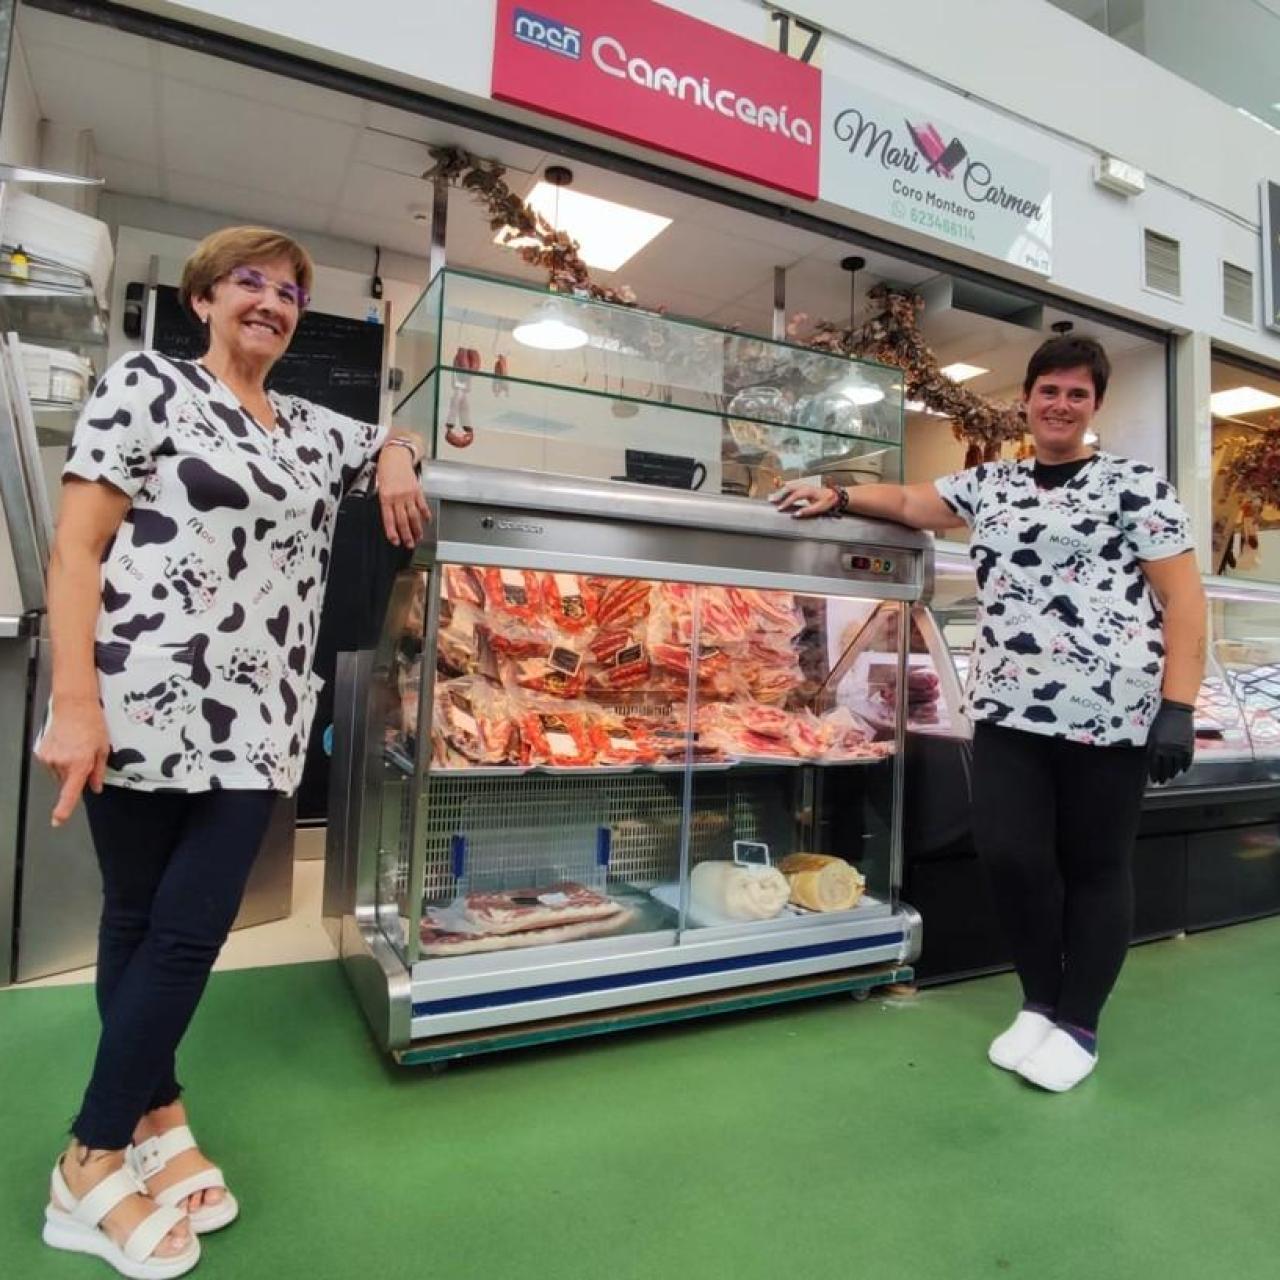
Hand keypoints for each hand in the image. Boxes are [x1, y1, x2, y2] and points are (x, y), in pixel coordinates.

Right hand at [35, 698, 109, 825]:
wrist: (74, 707)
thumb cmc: (91, 725)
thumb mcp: (103, 749)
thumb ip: (98, 772)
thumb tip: (95, 788)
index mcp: (79, 764)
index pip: (69, 794)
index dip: (63, 810)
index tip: (58, 821)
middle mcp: (61, 763)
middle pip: (67, 783)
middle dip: (75, 776)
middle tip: (83, 758)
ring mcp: (49, 758)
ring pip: (59, 774)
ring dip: (67, 767)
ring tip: (75, 748)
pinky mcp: (42, 753)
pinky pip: (51, 765)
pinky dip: (59, 760)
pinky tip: (66, 746)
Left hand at [377, 448, 431, 546]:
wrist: (396, 454)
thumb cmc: (386, 469)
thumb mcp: (380, 486)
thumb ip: (385, 502)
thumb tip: (391, 518)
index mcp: (385, 497)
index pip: (389, 519)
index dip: (392, 532)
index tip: (396, 542)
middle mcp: (397, 497)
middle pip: (403, 521)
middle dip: (407, 535)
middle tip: (409, 544)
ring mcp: (409, 494)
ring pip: (414, 516)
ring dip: (417, 529)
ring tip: (418, 538)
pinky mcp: (417, 490)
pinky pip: (422, 506)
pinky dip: (425, 515)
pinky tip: (427, 522)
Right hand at [768, 481, 839, 518]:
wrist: (833, 495)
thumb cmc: (826, 502)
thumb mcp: (819, 508)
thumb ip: (808, 511)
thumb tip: (796, 514)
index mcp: (808, 491)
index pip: (795, 496)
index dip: (787, 502)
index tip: (780, 508)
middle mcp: (804, 486)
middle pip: (789, 488)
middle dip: (779, 494)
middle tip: (772, 501)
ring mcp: (802, 484)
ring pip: (788, 486)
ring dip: (779, 491)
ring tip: (771, 497)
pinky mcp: (801, 486)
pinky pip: (790, 484)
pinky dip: (782, 483)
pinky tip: (776, 482)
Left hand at [1147, 699, 1193, 783]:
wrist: (1176, 710)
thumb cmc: (1161, 720)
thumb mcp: (1152, 734)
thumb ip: (1152, 747)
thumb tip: (1151, 760)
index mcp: (1156, 746)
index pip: (1154, 765)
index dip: (1154, 774)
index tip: (1154, 779)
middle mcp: (1167, 749)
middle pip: (1165, 768)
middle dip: (1163, 776)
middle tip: (1162, 782)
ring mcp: (1179, 748)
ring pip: (1176, 766)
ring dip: (1173, 773)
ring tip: (1171, 778)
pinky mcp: (1189, 745)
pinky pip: (1187, 760)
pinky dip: (1185, 767)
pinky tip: (1182, 771)